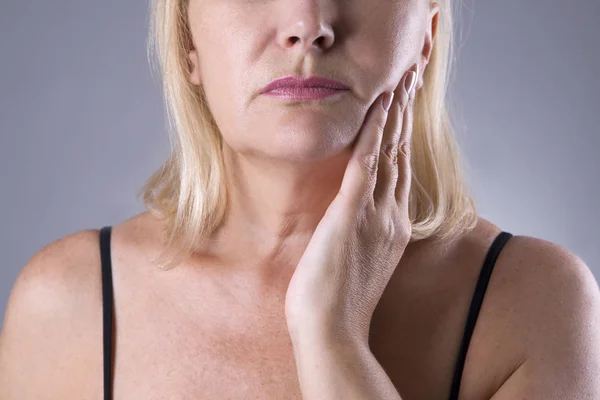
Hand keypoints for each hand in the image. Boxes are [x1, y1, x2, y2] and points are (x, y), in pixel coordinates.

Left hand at [284, 65, 419, 343]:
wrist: (332, 332)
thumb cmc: (338, 304)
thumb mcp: (357, 263)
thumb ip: (359, 235)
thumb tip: (348, 219)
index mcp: (393, 228)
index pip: (400, 172)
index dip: (402, 139)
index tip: (402, 113)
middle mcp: (391, 216)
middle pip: (401, 155)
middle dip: (404, 117)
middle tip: (408, 82)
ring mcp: (375, 215)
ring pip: (388, 153)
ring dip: (393, 114)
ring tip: (398, 82)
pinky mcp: (351, 215)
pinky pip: (364, 164)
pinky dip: (372, 132)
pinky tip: (377, 107)